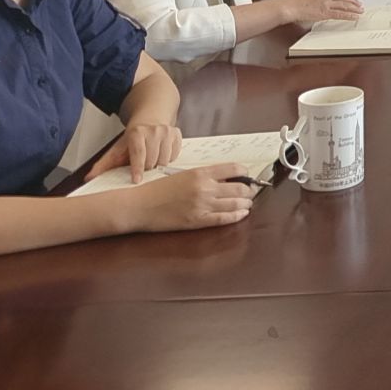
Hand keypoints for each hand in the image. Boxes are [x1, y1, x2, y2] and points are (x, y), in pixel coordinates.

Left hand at [86, 121, 183, 184]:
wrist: (151, 115)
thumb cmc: (133, 136)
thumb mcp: (118, 148)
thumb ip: (104, 164)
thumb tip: (89, 178)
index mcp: (137, 132)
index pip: (138, 153)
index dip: (137, 168)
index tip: (136, 180)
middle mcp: (154, 130)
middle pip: (152, 161)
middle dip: (146, 167)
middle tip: (142, 166)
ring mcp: (167, 132)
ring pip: (165, 160)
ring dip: (158, 164)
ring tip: (151, 159)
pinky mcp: (177, 134)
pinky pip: (174, 155)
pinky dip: (168, 158)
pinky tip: (161, 154)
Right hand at [126, 163, 255, 232]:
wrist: (139, 206)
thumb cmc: (157, 190)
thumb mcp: (183, 175)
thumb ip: (204, 176)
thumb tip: (224, 178)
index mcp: (200, 173)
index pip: (234, 168)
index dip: (245, 173)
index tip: (248, 176)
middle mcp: (205, 188)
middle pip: (240, 187)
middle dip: (249, 190)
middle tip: (251, 191)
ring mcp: (202, 205)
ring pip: (236, 203)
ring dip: (246, 203)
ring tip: (248, 203)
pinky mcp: (197, 221)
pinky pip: (224, 219)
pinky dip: (237, 216)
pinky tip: (242, 213)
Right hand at [279, 0, 363, 25]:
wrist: (289, 7)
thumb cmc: (294, 2)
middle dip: (353, 1)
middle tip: (360, 4)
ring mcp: (325, 2)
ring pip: (344, 5)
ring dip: (354, 8)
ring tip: (361, 10)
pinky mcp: (325, 12)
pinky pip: (340, 14)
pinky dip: (349, 15)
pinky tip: (355, 17)